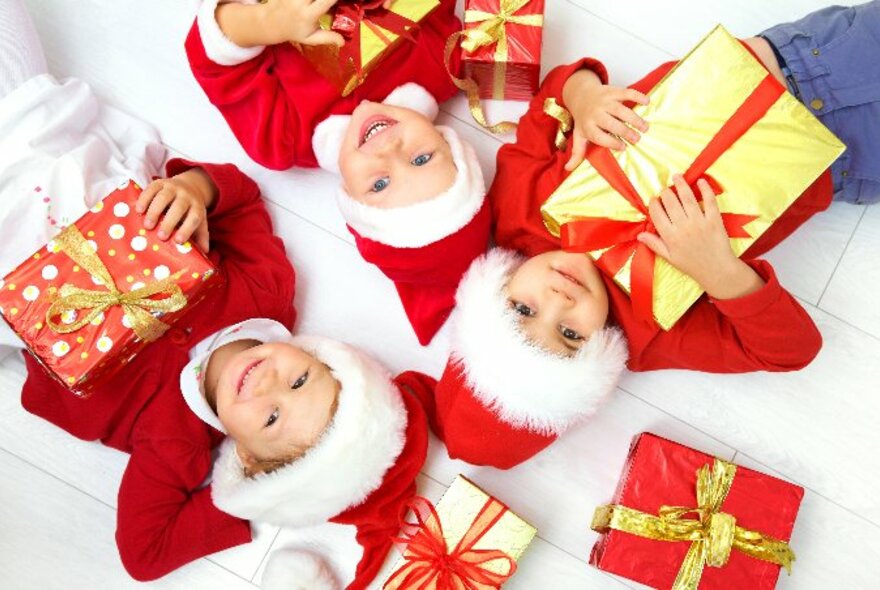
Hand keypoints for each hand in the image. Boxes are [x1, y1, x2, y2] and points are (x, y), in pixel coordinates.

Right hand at [135, 168, 217, 252]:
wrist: (189, 186)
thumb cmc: (191, 211)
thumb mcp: (200, 222)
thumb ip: (201, 237)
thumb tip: (205, 253)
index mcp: (197, 207)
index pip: (194, 218)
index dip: (187, 229)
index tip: (178, 241)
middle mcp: (186, 196)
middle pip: (179, 207)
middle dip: (170, 222)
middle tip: (161, 236)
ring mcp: (172, 187)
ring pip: (163, 197)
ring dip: (154, 212)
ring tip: (147, 226)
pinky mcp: (159, 182)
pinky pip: (151, 189)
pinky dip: (144, 199)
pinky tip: (139, 210)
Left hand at [216, 0, 344, 47]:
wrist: (269, 23)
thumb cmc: (293, 31)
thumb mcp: (310, 38)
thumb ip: (327, 38)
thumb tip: (343, 42)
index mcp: (309, 15)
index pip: (327, 0)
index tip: (346, 1)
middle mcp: (300, 2)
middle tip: (331, 2)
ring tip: (320, 2)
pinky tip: (312, 1)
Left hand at [562, 69, 649, 170]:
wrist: (581, 94)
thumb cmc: (584, 119)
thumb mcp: (578, 136)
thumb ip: (577, 153)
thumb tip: (568, 168)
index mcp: (588, 126)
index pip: (599, 136)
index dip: (611, 143)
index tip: (623, 147)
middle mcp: (595, 113)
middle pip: (612, 124)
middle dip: (626, 132)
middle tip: (637, 139)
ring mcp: (604, 101)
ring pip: (621, 110)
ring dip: (634, 119)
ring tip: (644, 127)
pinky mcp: (612, 91)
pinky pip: (626, 93)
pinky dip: (637, 96)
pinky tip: (647, 103)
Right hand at [636, 175, 763, 298]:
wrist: (716, 270)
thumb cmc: (691, 265)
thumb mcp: (669, 258)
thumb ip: (654, 244)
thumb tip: (639, 235)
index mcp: (670, 236)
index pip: (657, 214)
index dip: (654, 204)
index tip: (654, 200)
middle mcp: (683, 226)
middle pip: (670, 202)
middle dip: (665, 192)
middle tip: (665, 190)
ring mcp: (699, 221)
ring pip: (687, 197)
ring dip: (681, 184)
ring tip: (677, 176)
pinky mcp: (714, 219)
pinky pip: (709, 200)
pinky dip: (705, 189)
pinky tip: (700, 181)